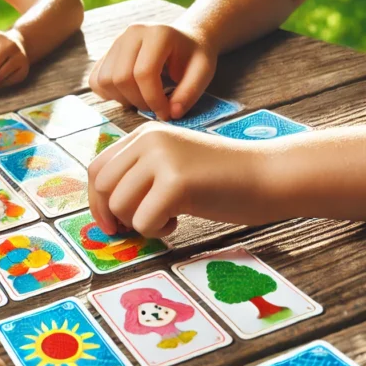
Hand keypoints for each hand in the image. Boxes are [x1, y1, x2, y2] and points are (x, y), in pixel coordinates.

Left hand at [88, 122, 267, 237]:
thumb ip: (140, 175)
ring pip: (121, 206)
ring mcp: (162, 158)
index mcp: (145, 134)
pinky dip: (158, 231)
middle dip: (117, 216)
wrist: (268, 175)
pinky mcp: (177, 182)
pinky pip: (144, 221)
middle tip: (144, 225)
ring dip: (141, 223)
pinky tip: (181, 220)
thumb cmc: (222, 178)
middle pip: (103, 189)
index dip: (97, 201)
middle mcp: (149, 140)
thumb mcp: (172, 164)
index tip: (112, 224)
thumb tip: (103, 210)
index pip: (98, 169)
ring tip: (171, 217)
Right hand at [89, 23, 217, 120]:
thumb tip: (171, 113)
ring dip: (123, 99)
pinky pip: (96, 79)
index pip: (144, 73)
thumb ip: (190, 92)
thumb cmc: (193, 55)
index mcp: (158, 34)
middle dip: (138, 101)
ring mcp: (116, 41)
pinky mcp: (107, 52)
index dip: (153, 100)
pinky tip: (128, 94)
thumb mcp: (203, 71)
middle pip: (121, 78)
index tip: (166, 113)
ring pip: (105, 80)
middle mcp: (132, 33)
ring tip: (143, 100)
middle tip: (155, 108)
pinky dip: (108, 94)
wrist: (183, 39)